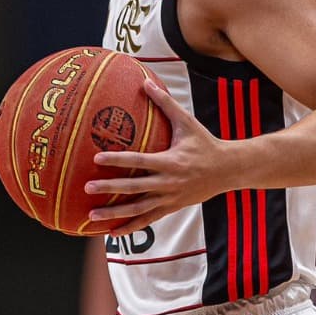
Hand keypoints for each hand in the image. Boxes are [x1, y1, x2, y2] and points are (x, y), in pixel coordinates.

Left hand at [84, 78, 235, 234]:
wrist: (228, 170)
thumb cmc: (205, 143)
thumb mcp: (187, 122)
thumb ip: (165, 103)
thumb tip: (145, 82)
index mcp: (171, 162)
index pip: (139, 161)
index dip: (118, 160)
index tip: (96, 159)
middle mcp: (169, 183)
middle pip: (135, 188)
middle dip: (110, 188)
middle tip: (87, 188)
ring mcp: (170, 199)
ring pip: (138, 210)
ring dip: (114, 214)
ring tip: (91, 216)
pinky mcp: (171, 208)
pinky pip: (147, 220)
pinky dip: (129, 227)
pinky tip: (111, 232)